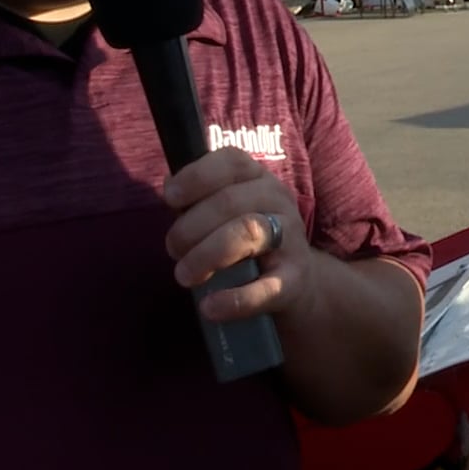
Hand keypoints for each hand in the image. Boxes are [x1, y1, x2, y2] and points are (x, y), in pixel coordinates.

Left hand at [162, 148, 316, 322]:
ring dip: (205, 254)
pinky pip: (266, 288)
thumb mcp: (230, 211)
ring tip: (183, 276)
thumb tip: (170, 186)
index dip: (196, 176)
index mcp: (260, 179)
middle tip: (173, 250)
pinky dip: (234, 299)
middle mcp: (279, 202)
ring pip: (247, 233)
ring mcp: (290, 240)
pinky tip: (209, 307)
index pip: (232, 162)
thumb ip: (201, 198)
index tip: (170, 198)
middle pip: (230, 201)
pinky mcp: (294, 281)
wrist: (298, 282)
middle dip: (190, 227)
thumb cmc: (251, 240)